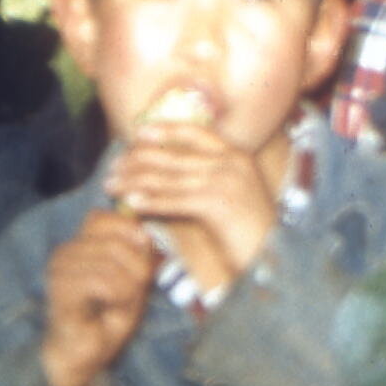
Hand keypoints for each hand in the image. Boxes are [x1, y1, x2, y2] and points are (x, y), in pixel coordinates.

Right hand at [41, 207, 158, 385]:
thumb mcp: (133, 280)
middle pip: (117, 242)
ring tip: (115, 305)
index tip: (137, 267)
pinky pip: (105, 283)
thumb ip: (139, 254)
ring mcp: (59, 269)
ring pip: (114, 263)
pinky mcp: (60, 290)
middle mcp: (65, 251)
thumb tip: (145, 232)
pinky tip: (107, 311)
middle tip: (128, 296)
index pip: (106, 217)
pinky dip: (118, 300)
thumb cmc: (107, 317)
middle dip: (136, 271)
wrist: (82, 354)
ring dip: (128, 290)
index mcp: (78, 244)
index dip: (131, 237)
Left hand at [104, 121, 276, 277]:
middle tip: (113, 168)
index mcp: (238, 155)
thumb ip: (208, 177)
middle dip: (138, 160)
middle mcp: (233, 162)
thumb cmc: (250, 231)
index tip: (139, 132)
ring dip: (135, 181)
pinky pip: (175, 200)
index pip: (196, 133)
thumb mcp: (233, 194)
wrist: (273, 256)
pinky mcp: (218, 204)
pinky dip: (150, 201)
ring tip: (111, 186)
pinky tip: (131, 203)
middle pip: (174, 155)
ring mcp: (226, 181)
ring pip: (168, 177)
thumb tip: (166, 172)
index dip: (165, 129)